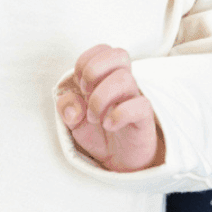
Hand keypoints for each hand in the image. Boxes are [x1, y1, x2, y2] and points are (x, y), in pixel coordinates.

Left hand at [56, 45, 163, 172]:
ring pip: (124, 78)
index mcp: (107, 78)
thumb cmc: (101, 136)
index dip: (86, 61)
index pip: (102, 50)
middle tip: (86, 93)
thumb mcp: (74, 123)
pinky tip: (109, 125)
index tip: (79, 85)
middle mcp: (123, 84)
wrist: (121, 162)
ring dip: (100, 98)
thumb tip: (72, 103)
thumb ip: (67, 108)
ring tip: (95, 118)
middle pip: (119, 54)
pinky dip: (119, 114)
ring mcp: (135, 98)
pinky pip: (140, 105)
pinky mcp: (145, 117)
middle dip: (94, 70)